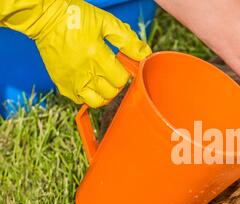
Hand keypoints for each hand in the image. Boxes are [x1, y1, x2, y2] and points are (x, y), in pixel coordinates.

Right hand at [27, 0, 150, 107]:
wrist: (45, 18)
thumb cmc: (76, 17)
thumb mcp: (106, 23)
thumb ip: (128, 40)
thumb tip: (145, 54)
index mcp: (96, 56)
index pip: (120, 79)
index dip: (125, 74)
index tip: (122, 66)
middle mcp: (84, 72)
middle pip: (111, 93)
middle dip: (116, 84)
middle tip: (113, 72)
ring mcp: (72, 81)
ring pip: (97, 101)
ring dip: (104, 95)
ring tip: (104, 82)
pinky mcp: (62, 84)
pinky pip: (80, 101)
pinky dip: (87, 96)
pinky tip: (89, 84)